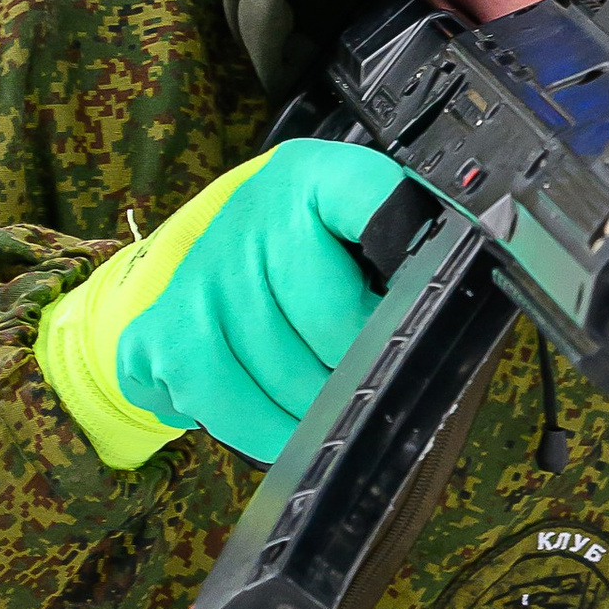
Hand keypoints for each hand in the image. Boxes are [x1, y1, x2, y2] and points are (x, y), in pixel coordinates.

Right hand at [33, 141, 407, 467]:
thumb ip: (386, 258)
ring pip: (288, 377)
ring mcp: (202, 274)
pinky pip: (236, 409)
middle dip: (360, 369)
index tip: (423, 304)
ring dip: (315, 412)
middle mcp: (252, 214)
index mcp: (311, 177)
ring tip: (322, 407)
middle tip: (366, 379)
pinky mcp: (164, 332)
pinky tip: (275, 421)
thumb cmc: (277, 262)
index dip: (409, 260)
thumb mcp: (333, 234)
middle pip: (336, 323)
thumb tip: (444, 319)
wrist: (166, 274)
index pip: (373, 200)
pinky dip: (265, 431)